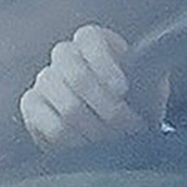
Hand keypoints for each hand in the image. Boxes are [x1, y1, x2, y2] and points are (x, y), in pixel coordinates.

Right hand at [21, 23, 142, 149]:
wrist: (116, 124)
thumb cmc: (136, 97)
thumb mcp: (150, 80)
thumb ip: (151, 68)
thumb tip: (154, 63)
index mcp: (92, 39)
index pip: (90, 39)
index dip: (105, 64)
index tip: (123, 90)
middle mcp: (64, 55)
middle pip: (77, 76)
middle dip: (107, 107)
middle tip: (126, 126)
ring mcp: (44, 80)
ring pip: (67, 106)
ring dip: (96, 129)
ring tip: (115, 140)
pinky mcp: (31, 107)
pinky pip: (50, 128)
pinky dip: (76, 142)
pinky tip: (91, 147)